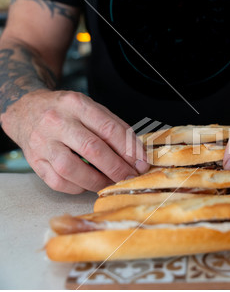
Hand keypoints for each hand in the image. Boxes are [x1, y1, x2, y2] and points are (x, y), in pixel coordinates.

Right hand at [1, 90, 148, 193]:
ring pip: (72, 169)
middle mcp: (57, 121)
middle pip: (93, 149)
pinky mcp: (33, 161)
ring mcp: (42, 142)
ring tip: (111, 183)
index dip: (129, 150)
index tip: (142, 164)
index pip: (109, 129)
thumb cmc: (66, 112)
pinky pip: (58, 181)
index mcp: (77, 104)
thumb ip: (114, 128)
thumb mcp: (90, 109)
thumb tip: (138, 155)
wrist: (26, 110)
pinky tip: (88, 184)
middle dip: (117, 168)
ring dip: (98, 181)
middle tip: (131, 177)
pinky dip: (78, 187)